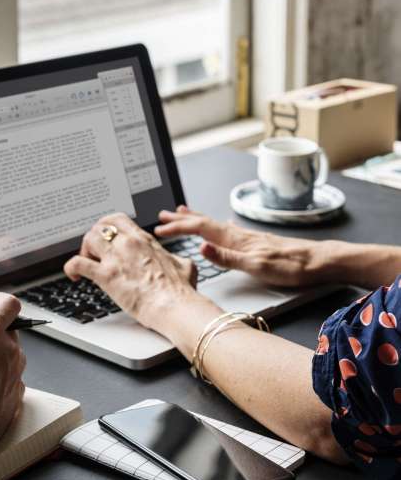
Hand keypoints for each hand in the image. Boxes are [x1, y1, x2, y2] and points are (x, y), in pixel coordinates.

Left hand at [64, 213, 198, 330]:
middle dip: (94, 237)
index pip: (119, 220)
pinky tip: (73, 275)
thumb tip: (182, 263)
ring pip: (88, 239)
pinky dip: (71, 268)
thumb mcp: (185, 266)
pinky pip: (78, 263)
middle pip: (100, 226)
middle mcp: (128, 243)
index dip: (108, 227)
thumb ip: (178, 260)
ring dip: (84, 250)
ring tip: (88, 263)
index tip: (107, 238)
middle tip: (95, 251)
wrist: (174, 306)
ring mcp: (116, 258)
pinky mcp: (106, 275)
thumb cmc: (180, 291)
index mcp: (144, 240)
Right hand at [155, 206, 332, 287]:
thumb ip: (227, 257)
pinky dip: (216, 226)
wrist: (319, 261)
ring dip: (197, 220)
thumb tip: (201, 246)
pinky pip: (228, 230)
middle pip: (205, 222)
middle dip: (183, 219)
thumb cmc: (292, 266)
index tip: (161, 229)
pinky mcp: (256, 242)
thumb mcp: (257, 266)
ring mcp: (248, 237)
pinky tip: (222, 226)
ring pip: (215, 224)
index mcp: (236, 239)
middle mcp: (240, 234)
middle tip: (164, 215)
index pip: (200, 230)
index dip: (179, 228)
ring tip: (184, 213)